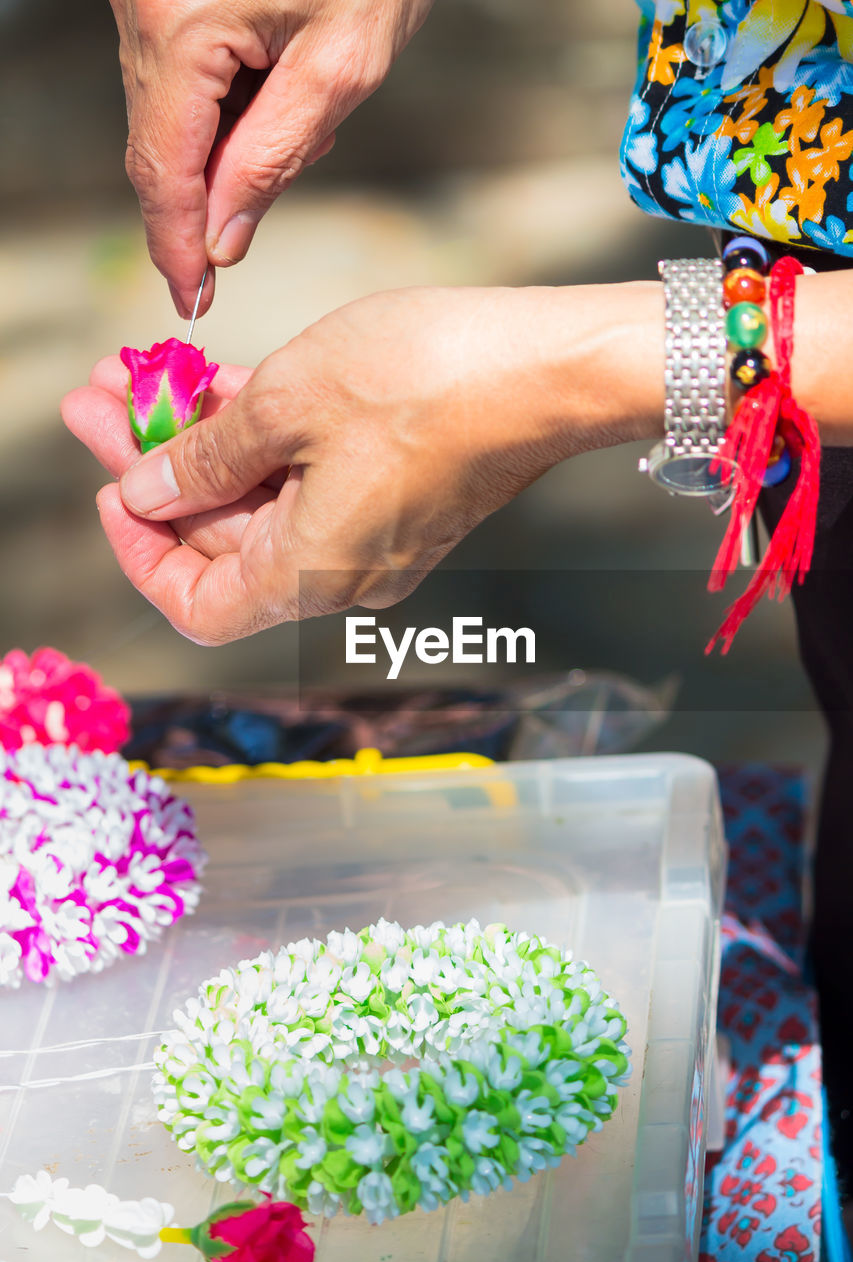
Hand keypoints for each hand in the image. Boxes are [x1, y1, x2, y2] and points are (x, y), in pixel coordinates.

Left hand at [62, 284, 663, 644]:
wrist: (552, 367)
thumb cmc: (427, 381)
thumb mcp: (286, 402)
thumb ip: (204, 456)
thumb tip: (146, 491)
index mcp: (311, 572)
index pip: (198, 606)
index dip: (142, 554)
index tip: (113, 489)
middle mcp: (342, 571)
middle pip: (225, 542)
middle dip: (161, 470)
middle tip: (108, 398)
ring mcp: (375, 534)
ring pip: (265, 502)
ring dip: (206, 445)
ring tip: (145, 374)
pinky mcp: (398, 494)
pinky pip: (310, 480)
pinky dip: (263, 439)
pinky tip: (218, 381)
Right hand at [108, 0, 432, 315]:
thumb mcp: (340, 69)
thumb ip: (273, 162)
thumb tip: (223, 240)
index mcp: (179, 24)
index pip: (163, 168)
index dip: (177, 246)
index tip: (191, 302)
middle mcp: (142, 6)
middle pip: (157, 144)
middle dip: (204, 203)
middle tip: (235, 254)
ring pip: (167, 113)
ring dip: (221, 154)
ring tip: (297, 129)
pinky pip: (179, 74)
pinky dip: (224, 110)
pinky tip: (279, 95)